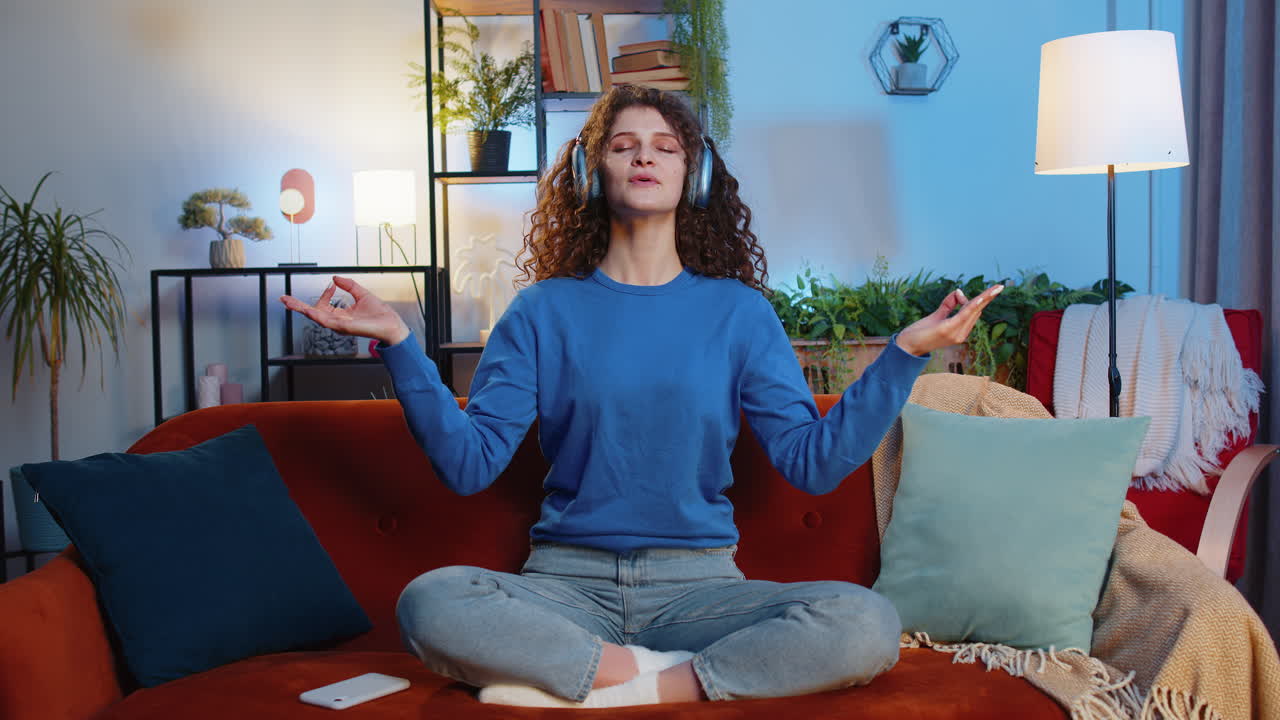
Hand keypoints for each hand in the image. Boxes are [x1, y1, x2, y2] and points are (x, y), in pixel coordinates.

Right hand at [279, 276, 409, 345]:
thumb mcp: (362, 294)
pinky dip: (316, 315)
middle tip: (283, 299)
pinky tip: (307, 309)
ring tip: (288, 302)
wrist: (391, 324)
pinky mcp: (343, 328)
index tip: (332, 284)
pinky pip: (326, 321)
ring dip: (301, 309)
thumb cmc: (380, 314)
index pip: (323, 305)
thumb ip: (349, 285)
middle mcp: (337, 321)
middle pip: (312, 313)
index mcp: (341, 315)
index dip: (324, 294)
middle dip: (297, 306)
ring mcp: (339, 325)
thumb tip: (334, 278)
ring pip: (315, 317)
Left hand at [895, 284, 1003, 356]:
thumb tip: (959, 292)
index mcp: (960, 331)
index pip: (974, 312)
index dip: (984, 300)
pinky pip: (964, 315)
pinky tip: (980, 299)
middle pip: (976, 310)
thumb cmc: (919, 332)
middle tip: (999, 285)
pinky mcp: (948, 330)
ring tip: (996, 288)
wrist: (906, 346)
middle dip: (987, 297)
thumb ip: (948, 304)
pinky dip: (972, 306)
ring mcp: (956, 333)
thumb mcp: (936, 316)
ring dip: (984, 299)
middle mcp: (961, 334)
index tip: (996, 289)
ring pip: (973, 311)